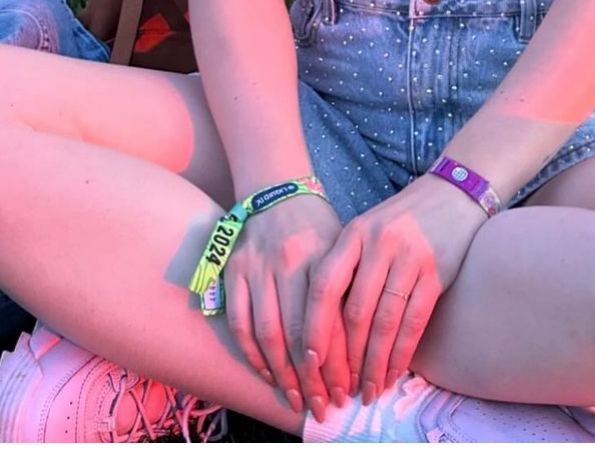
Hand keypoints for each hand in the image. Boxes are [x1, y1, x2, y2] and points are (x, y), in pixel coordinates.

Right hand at [222, 194, 352, 419]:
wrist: (277, 187)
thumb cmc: (318, 224)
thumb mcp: (341, 248)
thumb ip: (346, 291)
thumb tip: (361, 352)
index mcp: (321, 256)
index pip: (329, 321)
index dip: (336, 363)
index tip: (346, 391)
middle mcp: (287, 261)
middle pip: (297, 334)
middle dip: (311, 378)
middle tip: (323, 406)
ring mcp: (256, 265)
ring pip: (267, 334)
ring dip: (282, 374)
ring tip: (297, 399)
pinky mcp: (232, 269)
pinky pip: (240, 322)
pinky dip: (253, 354)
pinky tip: (268, 373)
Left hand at [302, 172, 487, 403]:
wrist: (452, 193)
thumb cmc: (400, 219)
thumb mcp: (366, 230)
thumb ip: (345, 267)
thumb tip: (322, 330)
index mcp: (354, 233)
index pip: (325, 285)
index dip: (314, 328)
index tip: (309, 363)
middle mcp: (379, 242)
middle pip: (355, 311)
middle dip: (346, 358)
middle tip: (341, 389)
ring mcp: (410, 256)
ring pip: (385, 322)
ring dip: (374, 363)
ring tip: (368, 390)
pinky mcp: (437, 271)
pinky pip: (415, 321)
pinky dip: (402, 353)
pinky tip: (394, 372)